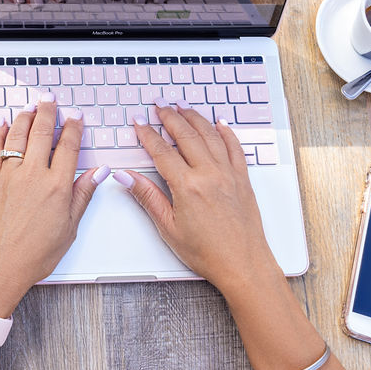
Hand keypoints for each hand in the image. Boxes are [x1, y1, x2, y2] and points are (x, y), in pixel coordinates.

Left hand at [0, 95, 109, 316]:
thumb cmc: (34, 254)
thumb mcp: (69, 227)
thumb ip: (83, 194)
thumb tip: (99, 172)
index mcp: (57, 186)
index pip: (68, 146)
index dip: (74, 127)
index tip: (76, 117)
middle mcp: (33, 175)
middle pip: (42, 132)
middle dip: (48, 111)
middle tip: (51, 100)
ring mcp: (9, 175)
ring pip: (18, 135)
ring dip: (26, 116)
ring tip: (31, 107)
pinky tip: (3, 124)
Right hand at [114, 99, 281, 291]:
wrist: (243, 264)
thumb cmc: (208, 253)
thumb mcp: (169, 228)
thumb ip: (147, 197)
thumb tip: (127, 176)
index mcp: (187, 186)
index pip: (162, 151)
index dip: (147, 134)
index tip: (139, 123)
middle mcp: (210, 174)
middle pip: (186, 134)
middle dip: (169, 116)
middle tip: (158, 105)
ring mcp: (229, 174)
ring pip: (210, 135)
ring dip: (194, 117)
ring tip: (182, 107)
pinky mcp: (243, 179)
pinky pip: (235, 147)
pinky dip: (226, 132)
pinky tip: (219, 123)